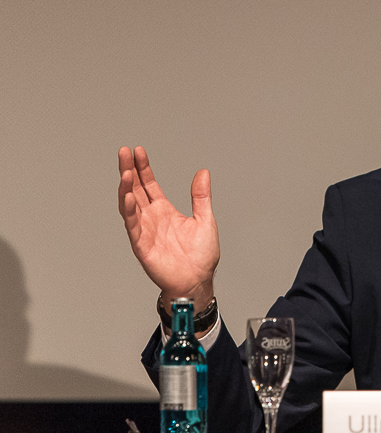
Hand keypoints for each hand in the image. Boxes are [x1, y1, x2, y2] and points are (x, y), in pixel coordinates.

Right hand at [118, 146, 219, 308]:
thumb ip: (200, 196)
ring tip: (126, 171)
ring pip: (130, 205)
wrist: (198, 281)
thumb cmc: (201, 256)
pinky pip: (133, 226)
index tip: (138, 150)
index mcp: (165, 211)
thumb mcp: (205, 219)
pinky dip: (129, 211)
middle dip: (129, 171)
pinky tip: (127, 196)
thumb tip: (203, 173)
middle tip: (124, 152)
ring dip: (126, 188)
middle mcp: (151, 219)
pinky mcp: (142, 245)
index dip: (143, 168)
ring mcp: (145, 231)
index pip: (149, 185)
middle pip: (135, 190)